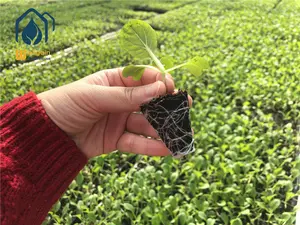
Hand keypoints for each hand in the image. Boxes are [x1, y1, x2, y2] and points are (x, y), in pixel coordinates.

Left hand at [38, 68, 191, 158]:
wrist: (47, 134)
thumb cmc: (66, 104)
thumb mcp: (94, 95)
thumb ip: (126, 95)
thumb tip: (159, 89)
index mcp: (114, 81)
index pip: (142, 77)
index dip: (158, 81)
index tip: (171, 87)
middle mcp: (120, 100)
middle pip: (149, 101)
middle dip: (167, 104)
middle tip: (185, 107)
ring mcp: (120, 120)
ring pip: (146, 123)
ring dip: (164, 128)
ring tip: (181, 133)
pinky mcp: (117, 140)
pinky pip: (137, 142)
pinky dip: (152, 146)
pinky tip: (167, 149)